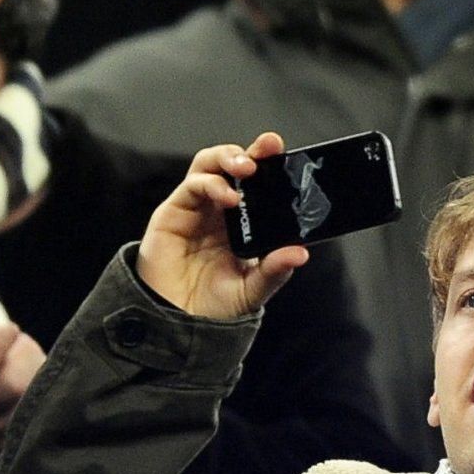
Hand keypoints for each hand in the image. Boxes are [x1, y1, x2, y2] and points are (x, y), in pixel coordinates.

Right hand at [137, 132, 307, 318]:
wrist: (177, 325)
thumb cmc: (214, 306)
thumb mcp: (253, 289)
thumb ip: (274, 270)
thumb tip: (301, 252)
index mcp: (244, 222)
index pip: (260, 185)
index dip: (272, 165)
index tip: (288, 155)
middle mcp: (220, 210)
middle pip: (235, 166)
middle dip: (254, 152)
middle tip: (270, 148)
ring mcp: (196, 209)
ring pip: (210, 165)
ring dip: (229, 158)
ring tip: (247, 169)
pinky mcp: (172, 213)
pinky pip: (191, 185)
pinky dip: (210, 184)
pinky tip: (228, 197)